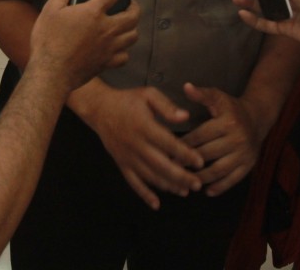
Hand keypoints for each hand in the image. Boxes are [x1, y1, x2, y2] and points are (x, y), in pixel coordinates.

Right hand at [29, 0, 139, 90]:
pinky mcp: (107, 63)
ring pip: (133, 36)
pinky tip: (117, 48)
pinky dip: (124, 51)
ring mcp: (109, 48)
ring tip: (125, 24)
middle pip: (133, 16)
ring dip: (132, 28)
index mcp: (94, 13)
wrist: (52, 74)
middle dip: (134, 7)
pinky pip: (124, 56)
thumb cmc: (49, 41)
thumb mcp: (51, 10)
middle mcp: (107, 29)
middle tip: (128, 4)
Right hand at [84, 86, 203, 209]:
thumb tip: (185, 117)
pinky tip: (156, 204)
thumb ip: (167, 106)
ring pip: (149, 176)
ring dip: (167, 186)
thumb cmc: (128, 100)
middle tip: (197, 184)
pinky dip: (144, 194)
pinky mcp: (121, 163)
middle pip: (161, 165)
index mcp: (144, 126)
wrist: (100, 108)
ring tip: (184, 191)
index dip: (185, 154)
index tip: (200, 162)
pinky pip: (133, 182)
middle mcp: (135, 144)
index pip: (168, 143)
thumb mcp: (149, 94)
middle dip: (180, 176)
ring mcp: (127, 156)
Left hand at [180, 84, 262, 196]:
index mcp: (227, 123)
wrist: (258, 118)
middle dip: (188, 163)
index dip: (182, 145)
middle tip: (171, 170)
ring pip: (219, 170)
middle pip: (207, 154)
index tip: (167, 152)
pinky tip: (207, 191)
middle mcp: (237, 140)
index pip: (200, 136)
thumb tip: (186, 86)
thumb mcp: (218, 97)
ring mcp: (244, 154)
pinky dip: (220, 187)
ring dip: (201, 178)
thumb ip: (201, 94)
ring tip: (186, 182)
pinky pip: (233, 179)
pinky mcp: (249, 165)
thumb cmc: (232, 108)